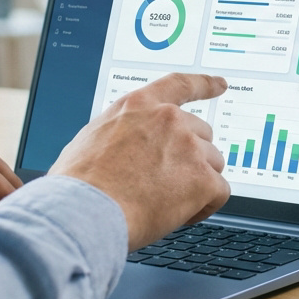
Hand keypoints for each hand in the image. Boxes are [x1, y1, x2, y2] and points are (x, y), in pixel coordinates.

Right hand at [51, 73, 229, 249]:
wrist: (84, 211)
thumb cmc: (79, 184)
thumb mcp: (91, 138)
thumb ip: (121, 133)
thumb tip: (125, 147)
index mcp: (139, 106)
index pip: (179, 85)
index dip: (204, 84)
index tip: (220, 84)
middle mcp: (168, 120)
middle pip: (201, 135)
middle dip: (191, 158)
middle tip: (167, 182)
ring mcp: (189, 148)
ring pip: (213, 164)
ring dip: (197, 182)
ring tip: (167, 202)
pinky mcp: (202, 179)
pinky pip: (219, 192)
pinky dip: (204, 206)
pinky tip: (181, 215)